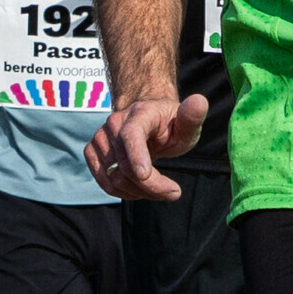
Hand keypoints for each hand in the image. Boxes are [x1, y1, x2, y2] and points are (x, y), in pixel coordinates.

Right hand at [84, 92, 209, 202]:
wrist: (149, 121)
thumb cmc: (171, 124)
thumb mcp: (187, 124)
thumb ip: (192, 117)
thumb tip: (200, 101)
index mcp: (140, 113)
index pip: (131, 135)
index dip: (136, 156)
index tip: (145, 176)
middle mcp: (115, 123)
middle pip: (125, 166)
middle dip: (151, 186)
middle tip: (174, 193)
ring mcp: (100, 137)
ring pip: (114, 178)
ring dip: (139, 192)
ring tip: (158, 189)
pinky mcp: (92, 151)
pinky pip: (104, 181)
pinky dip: (122, 192)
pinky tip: (139, 189)